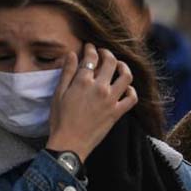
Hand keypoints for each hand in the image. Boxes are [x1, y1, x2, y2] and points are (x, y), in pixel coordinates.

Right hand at [45, 44, 136, 161]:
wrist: (70, 143)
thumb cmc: (60, 119)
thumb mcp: (58, 93)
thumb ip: (67, 72)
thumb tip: (72, 54)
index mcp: (83, 81)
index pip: (91, 57)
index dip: (91, 49)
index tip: (90, 47)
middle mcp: (100, 88)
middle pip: (111, 62)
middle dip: (108, 53)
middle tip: (104, 53)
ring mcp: (111, 100)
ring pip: (126, 76)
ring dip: (124, 67)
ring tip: (119, 66)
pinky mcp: (117, 112)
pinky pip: (132, 98)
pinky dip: (132, 91)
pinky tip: (126, 88)